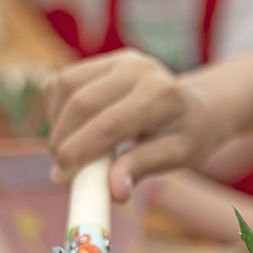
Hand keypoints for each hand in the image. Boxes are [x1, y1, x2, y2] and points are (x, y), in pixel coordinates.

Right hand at [46, 49, 222, 201]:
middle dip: (64, 141)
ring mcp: (118, 60)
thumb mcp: (176, 157)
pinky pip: (64, 83)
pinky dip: (58, 110)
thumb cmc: (187, 137)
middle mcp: (138, 69)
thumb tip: (114, 192)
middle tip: (60, 173)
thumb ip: (143, 168)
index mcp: (160, 95)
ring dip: (57, 125)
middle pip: (82, 104)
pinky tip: (69, 131)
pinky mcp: (102, 60)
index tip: (62, 178)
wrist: (195, 108)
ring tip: (66, 153)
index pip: (109, 124)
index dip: (80, 151)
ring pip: (66, 88)